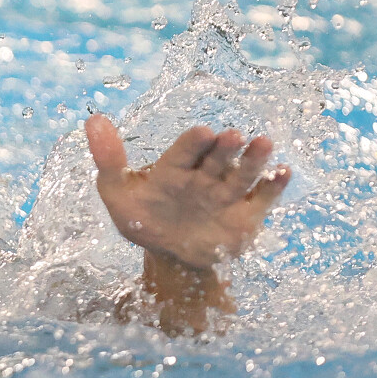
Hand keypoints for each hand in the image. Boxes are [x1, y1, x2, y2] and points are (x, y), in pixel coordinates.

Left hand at [85, 113, 289, 270]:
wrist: (170, 258)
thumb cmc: (143, 219)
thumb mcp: (118, 193)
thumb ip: (108, 159)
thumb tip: (93, 119)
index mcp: (173, 168)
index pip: (184, 152)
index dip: (193, 143)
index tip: (202, 132)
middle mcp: (204, 176)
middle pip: (217, 159)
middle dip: (225, 148)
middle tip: (233, 136)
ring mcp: (227, 194)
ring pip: (243, 174)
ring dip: (254, 159)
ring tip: (264, 143)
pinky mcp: (246, 214)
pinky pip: (263, 198)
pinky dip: (274, 186)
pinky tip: (283, 173)